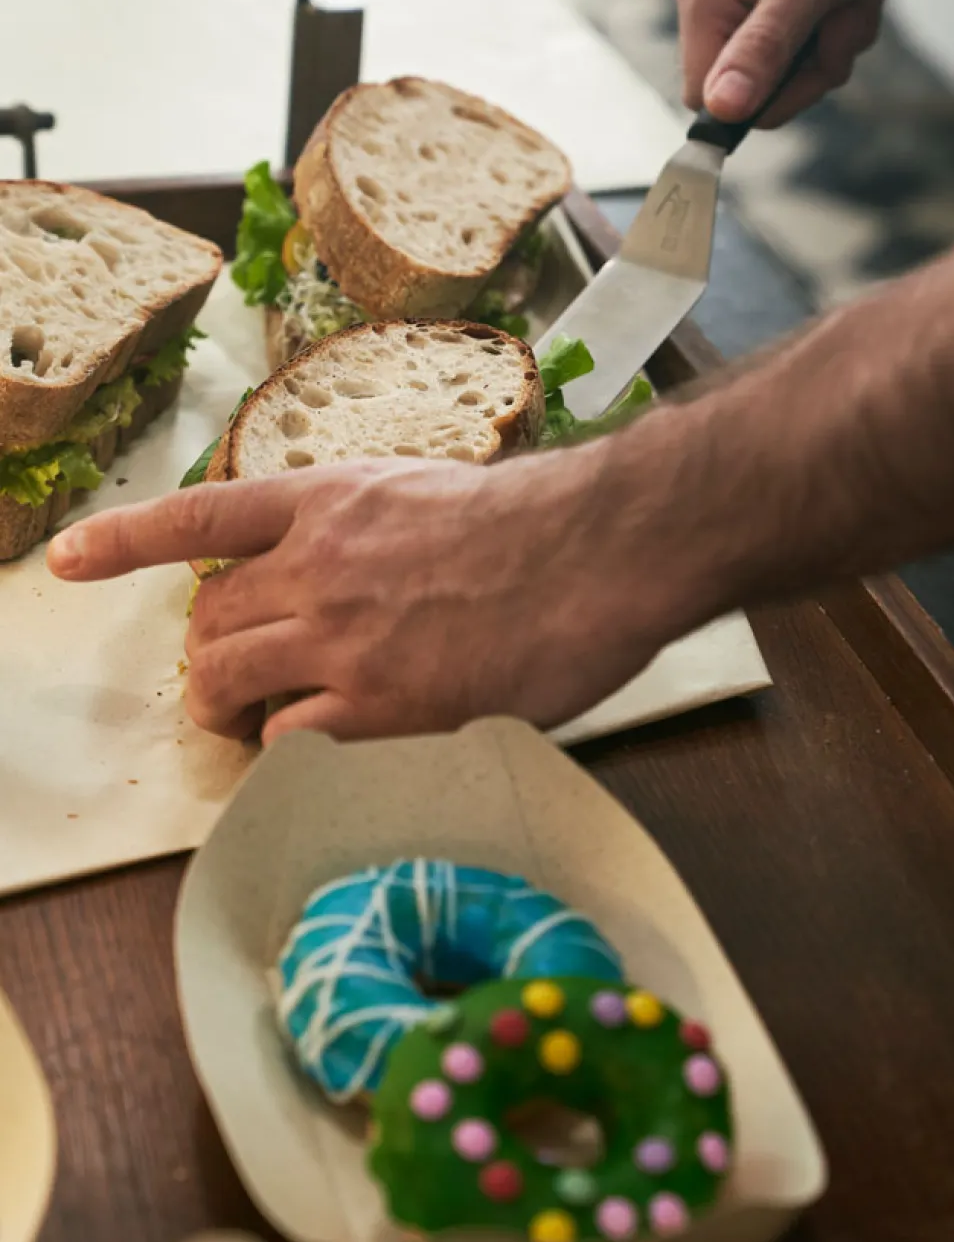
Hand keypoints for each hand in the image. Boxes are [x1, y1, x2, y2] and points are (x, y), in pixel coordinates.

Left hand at [46, 452, 676, 742]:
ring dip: (224, 709)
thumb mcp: (424, 490)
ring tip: (246, 723)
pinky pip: (288, 743)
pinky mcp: (379, 707)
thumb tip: (332, 567)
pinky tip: (328, 745)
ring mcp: (342, 638)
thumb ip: (360, 526)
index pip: (198, 516)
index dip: (123, 541)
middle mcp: (316, 565)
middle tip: (229, 678)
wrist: (597, 551)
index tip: (68, 560)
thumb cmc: (535, 522)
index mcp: (327, 501)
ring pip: (226, 681)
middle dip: (206, 654)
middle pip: (207, 620)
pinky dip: (291, 750)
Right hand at [665, 0, 911, 127]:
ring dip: (831, 33)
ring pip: (777, 56)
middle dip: (811, 59)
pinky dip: (828, 12)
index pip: (709, 97)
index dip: (768, 97)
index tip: (818, 61)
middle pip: (748, 82)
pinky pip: (786, 25)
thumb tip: (719, 111)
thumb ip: (764, 48)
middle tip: (847, 12)